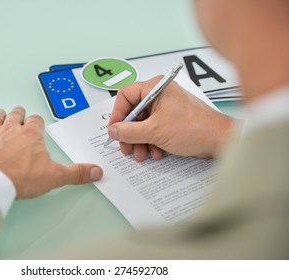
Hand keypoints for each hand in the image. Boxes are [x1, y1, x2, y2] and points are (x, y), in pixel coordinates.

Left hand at [0, 106, 102, 198]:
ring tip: (1, 113)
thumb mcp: (54, 176)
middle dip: (19, 114)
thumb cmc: (20, 176)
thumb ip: (76, 173)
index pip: (36, 121)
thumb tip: (95, 171)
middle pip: (15, 115)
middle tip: (20, 112)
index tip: (37, 123)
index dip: (37, 122)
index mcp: (30, 134)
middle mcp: (10, 129)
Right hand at [108, 75, 232, 160]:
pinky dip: (151, 141)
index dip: (117, 114)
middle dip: (129, 133)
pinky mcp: (172, 119)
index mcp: (155, 88)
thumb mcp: (154, 131)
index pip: (126, 95)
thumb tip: (113, 131)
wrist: (219, 140)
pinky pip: (154, 128)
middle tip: (126, 147)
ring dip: (140, 140)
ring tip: (141, 154)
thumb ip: (129, 131)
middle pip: (134, 112)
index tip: (114, 130)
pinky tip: (155, 152)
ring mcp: (167, 107)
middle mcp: (160, 94)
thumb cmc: (194, 128)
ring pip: (143, 123)